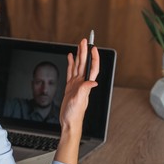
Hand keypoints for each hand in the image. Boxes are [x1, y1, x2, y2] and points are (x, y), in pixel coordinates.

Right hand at [55, 38, 99, 163]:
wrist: (69, 122)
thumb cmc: (75, 114)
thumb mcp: (79, 101)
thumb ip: (85, 90)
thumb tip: (93, 82)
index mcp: (86, 85)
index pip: (92, 68)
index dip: (93, 58)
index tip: (93, 48)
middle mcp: (82, 83)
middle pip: (84, 64)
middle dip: (85, 52)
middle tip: (85, 41)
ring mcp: (76, 84)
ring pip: (77, 66)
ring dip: (78, 56)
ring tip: (79, 46)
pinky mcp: (70, 87)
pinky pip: (70, 72)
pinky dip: (71, 64)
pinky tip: (70, 58)